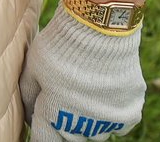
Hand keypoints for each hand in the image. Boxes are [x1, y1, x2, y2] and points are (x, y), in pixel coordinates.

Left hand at [21, 13, 145, 138]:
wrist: (100, 28)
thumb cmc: (61, 45)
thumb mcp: (34, 65)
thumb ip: (29, 94)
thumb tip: (30, 116)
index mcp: (53, 115)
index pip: (44, 140)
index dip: (42, 133)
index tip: (43, 123)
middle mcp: (82, 125)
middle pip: (71, 138)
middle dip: (65, 125)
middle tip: (65, 101)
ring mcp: (108, 121)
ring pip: (96, 133)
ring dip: (89, 120)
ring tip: (86, 93)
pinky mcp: (130, 112)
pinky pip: (120, 126)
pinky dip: (112, 114)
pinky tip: (106, 95)